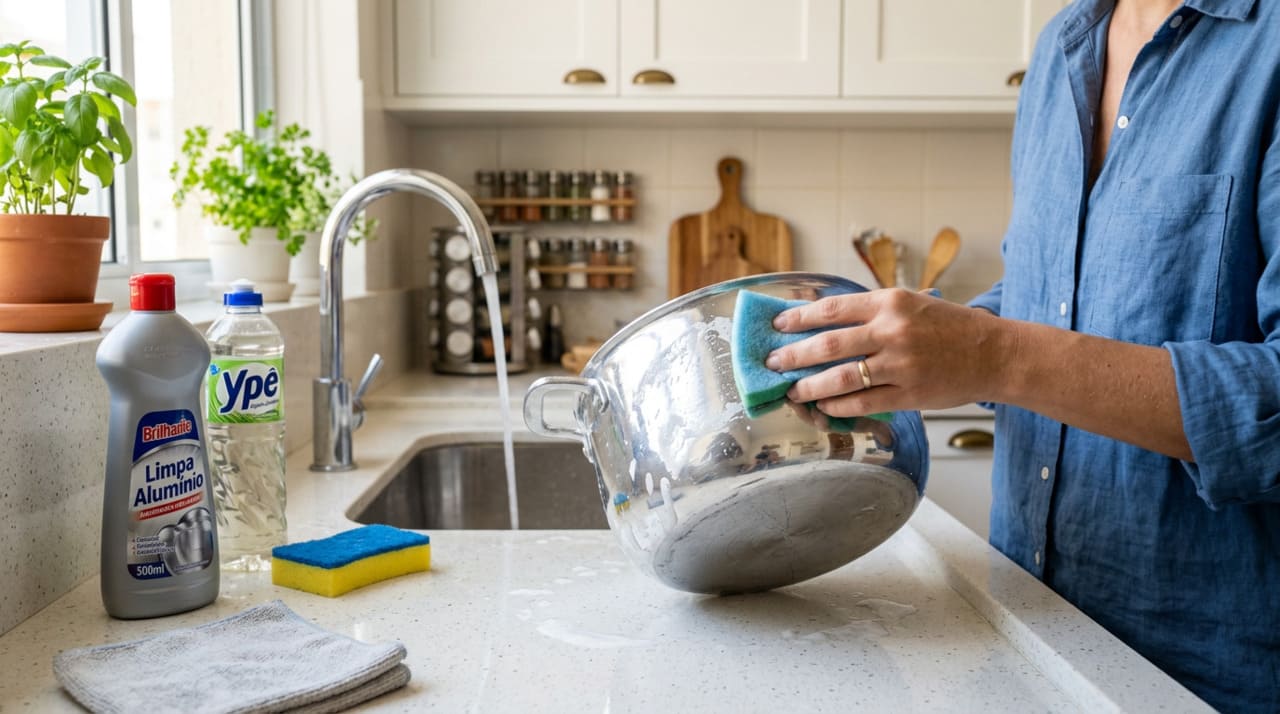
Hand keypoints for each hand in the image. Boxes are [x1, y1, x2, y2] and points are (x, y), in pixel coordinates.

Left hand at [764, 288, 1005, 416]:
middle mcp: (892, 331)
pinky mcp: (909, 394)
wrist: (994, 354)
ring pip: (840, 378)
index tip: (778, 326)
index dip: (799, 319)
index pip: (832, 309)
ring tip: (791, 390)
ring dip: (809, 386)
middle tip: (772, 363)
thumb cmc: (950, 327)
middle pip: (828, 345)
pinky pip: (863, 403)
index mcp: (891, 302)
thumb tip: (823, 320)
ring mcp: (900, 365)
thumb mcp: (912, 304)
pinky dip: (838, 406)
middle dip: (793, 356)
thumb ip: (873, 311)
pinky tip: (823, 407)